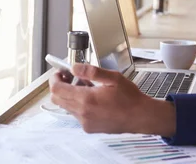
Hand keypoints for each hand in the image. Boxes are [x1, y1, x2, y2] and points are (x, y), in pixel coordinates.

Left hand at [49, 63, 175, 135]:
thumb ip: (91, 72)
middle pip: (57, 99)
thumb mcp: (113, 78)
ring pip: (67, 106)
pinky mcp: (89, 127)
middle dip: (60, 86)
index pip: (57, 89)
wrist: (140, 116)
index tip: (59, 72)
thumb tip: (75, 67)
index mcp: (86, 99)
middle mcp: (82, 112)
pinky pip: (76, 114)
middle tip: (69, 77)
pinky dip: (78, 105)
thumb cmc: (130, 98)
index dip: (54, 79)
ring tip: (86, 87)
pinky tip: (93, 99)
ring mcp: (85, 122)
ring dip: (70, 95)